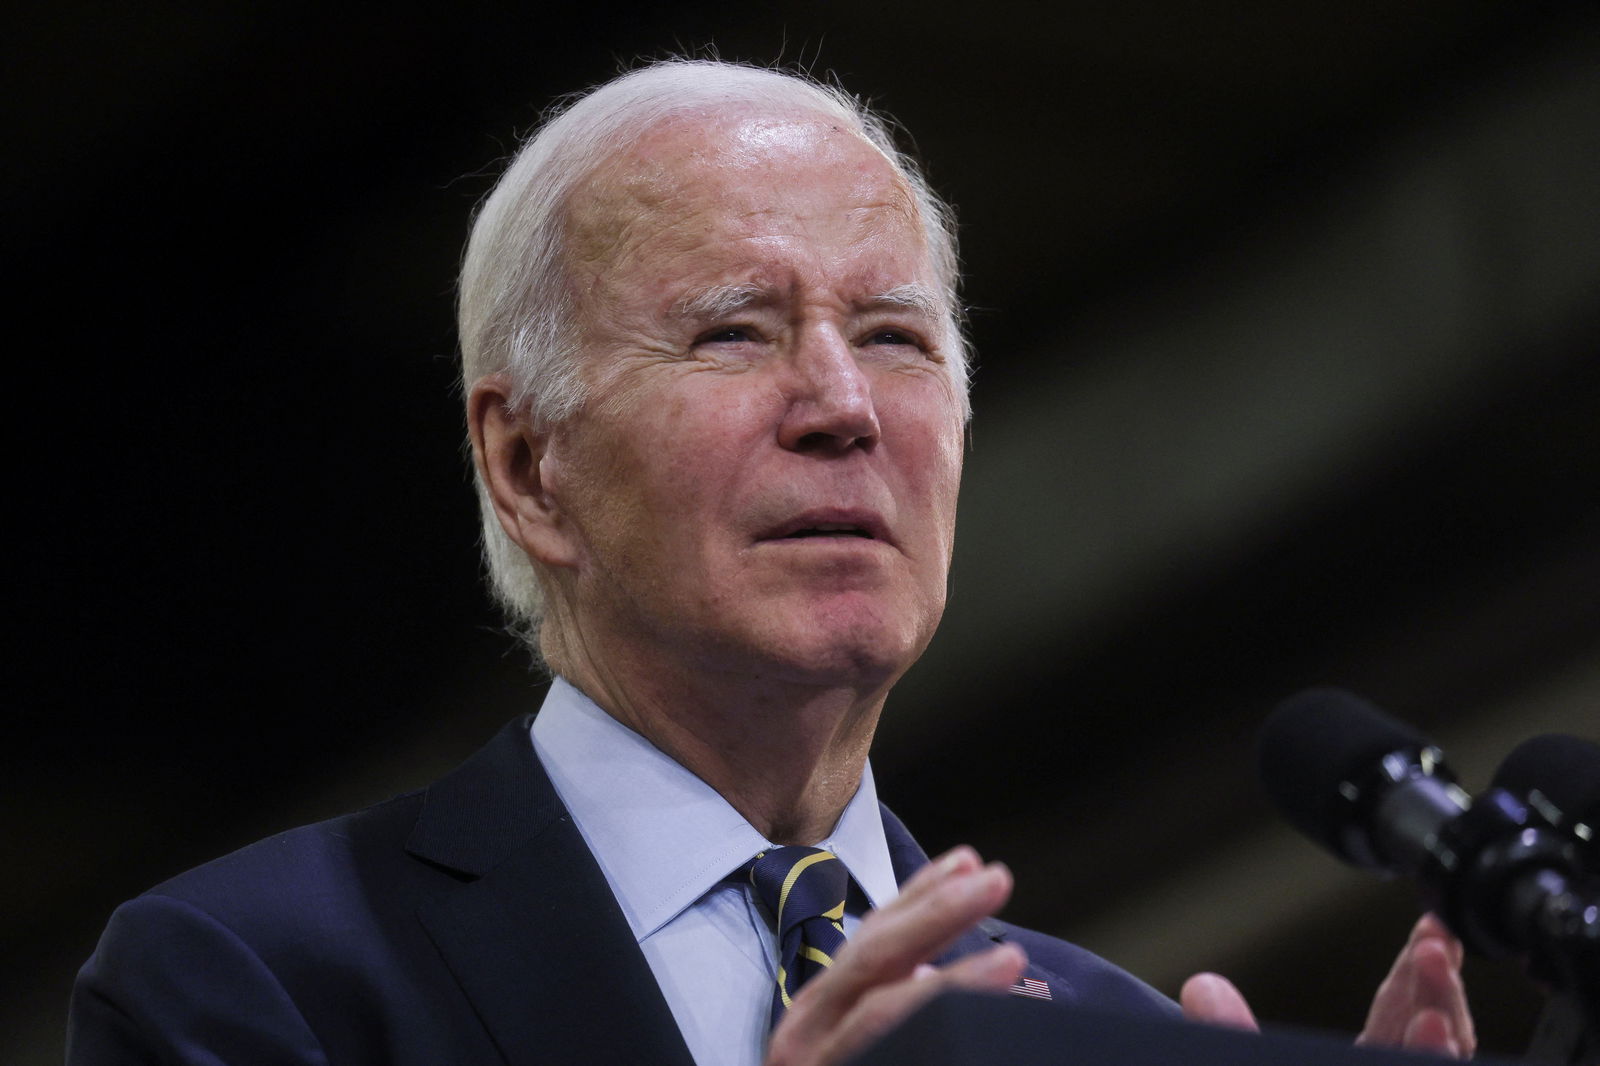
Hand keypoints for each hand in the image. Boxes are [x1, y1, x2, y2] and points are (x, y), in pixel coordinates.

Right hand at [764, 845, 1026, 1065]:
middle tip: (997, 879)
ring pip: (883, 1014)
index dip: (920, 895)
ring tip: (1010, 956)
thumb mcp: (860, 1036)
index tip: (969, 861)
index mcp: (819, 1011)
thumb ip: (888, 999)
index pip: (871, 936)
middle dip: (937, 913)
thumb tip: (936, 964)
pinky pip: (888, 1055)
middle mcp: (805, 1035)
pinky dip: (934, 1034)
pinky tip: (976, 1024)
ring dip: (951, 982)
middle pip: (874, 959)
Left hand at [1180, 913, 1474, 1058]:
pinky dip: (1431, 1053)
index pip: (1396, 1017)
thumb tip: (1200, 987)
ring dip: (1440, 1010)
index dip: (1416, 972)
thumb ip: (1231, 1035)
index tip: (1430, 928)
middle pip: (1422, 1031)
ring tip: (1433, 961)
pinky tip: (1432, 1028)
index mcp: (1357, 1064)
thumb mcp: (1249, 1061)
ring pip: (1432, 1053)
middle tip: (1433, 935)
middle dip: (1433, 981)